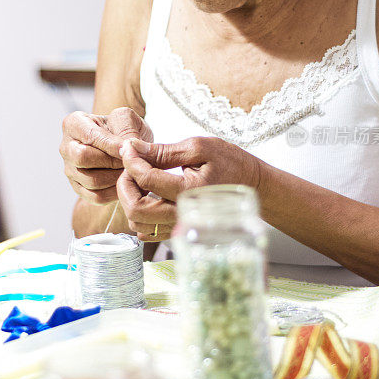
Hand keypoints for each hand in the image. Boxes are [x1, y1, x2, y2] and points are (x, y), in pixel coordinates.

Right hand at [60, 108, 152, 203]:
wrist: (128, 147)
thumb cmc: (125, 129)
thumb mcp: (128, 118)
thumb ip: (126, 128)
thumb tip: (126, 148)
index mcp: (74, 123)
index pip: (89, 136)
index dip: (111, 145)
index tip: (129, 149)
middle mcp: (67, 147)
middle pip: (82, 158)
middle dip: (111, 161)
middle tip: (130, 161)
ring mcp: (70, 170)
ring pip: (91, 180)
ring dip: (116, 177)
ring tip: (130, 170)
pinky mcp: (79, 189)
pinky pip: (96, 196)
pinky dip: (115, 192)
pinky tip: (126, 182)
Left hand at [117, 136, 260, 239]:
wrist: (253, 185)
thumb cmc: (230, 163)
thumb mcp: (199, 148)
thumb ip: (164, 151)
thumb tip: (133, 147)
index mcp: (190, 191)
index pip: (147, 179)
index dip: (131, 160)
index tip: (129, 147)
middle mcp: (184, 214)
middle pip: (137, 209)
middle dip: (126, 185)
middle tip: (131, 167)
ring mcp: (181, 226)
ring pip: (138, 223)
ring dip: (131, 199)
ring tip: (140, 179)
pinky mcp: (179, 231)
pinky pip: (149, 231)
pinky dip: (140, 213)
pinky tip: (149, 194)